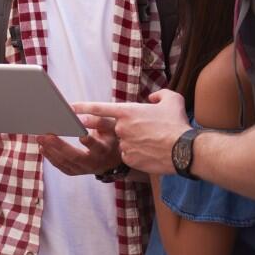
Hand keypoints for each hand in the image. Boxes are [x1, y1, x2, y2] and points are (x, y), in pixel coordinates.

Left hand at [36, 114, 118, 175]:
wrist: (111, 158)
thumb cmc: (109, 136)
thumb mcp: (109, 127)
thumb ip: (96, 119)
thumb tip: (74, 111)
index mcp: (104, 150)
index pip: (96, 146)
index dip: (88, 141)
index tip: (78, 133)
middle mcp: (94, 163)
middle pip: (75, 156)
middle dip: (59, 145)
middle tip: (45, 135)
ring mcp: (84, 170)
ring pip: (65, 162)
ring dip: (50, 150)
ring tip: (39, 138)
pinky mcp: (75, 172)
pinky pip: (61, 166)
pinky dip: (50, 157)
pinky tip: (42, 147)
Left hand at [72, 89, 190, 176]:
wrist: (184, 150)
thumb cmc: (178, 124)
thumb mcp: (172, 100)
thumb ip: (159, 95)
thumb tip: (152, 98)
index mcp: (128, 111)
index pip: (100, 107)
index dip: (83, 107)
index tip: (70, 107)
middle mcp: (122, 128)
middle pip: (107, 127)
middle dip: (95, 126)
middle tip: (90, 126)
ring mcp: (124, 144)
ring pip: (122, 143)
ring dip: (131, 142)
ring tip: (152, 143)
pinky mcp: (129, 159)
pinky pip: (128, 156)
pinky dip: (136, 154)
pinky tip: (151, 154)